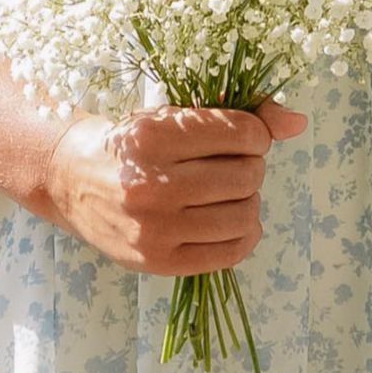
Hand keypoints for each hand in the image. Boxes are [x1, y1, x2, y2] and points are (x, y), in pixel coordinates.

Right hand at [43, 98, 307, 274]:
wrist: (72, 179)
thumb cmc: (132, 140)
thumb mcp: (173, 113)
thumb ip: (240, 112)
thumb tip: (299, 121)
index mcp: (152, 135)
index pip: (243, 134)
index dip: (254, 134)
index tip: (240, 136)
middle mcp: (151, 183)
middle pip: (247, 175)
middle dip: (251, 166)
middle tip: (231, 164)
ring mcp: (153, 228)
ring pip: (245, 215)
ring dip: (248, 200)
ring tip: (228, 192)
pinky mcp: (157, 260)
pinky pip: (230, 252)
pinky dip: (244, 233)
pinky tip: (229, 218)